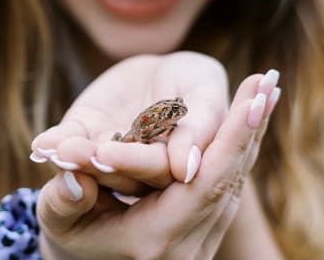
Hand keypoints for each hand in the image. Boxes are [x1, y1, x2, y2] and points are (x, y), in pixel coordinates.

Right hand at [31, 53, 280, 258]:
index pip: (203, 185)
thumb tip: (73, 175)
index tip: (252, 100)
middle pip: (229, 180)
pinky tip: (254, 112)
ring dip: (253, 132)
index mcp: (153, 242)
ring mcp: (202, 242)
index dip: (230, 140)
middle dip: (250, 127)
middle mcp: (187, 247)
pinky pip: (230, 182)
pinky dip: (243, 145)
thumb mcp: (56, 219)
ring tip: (266, 87)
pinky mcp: (207, 230)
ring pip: (236, 181)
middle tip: (267, 81)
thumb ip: (62, 199)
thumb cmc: (68, 233)